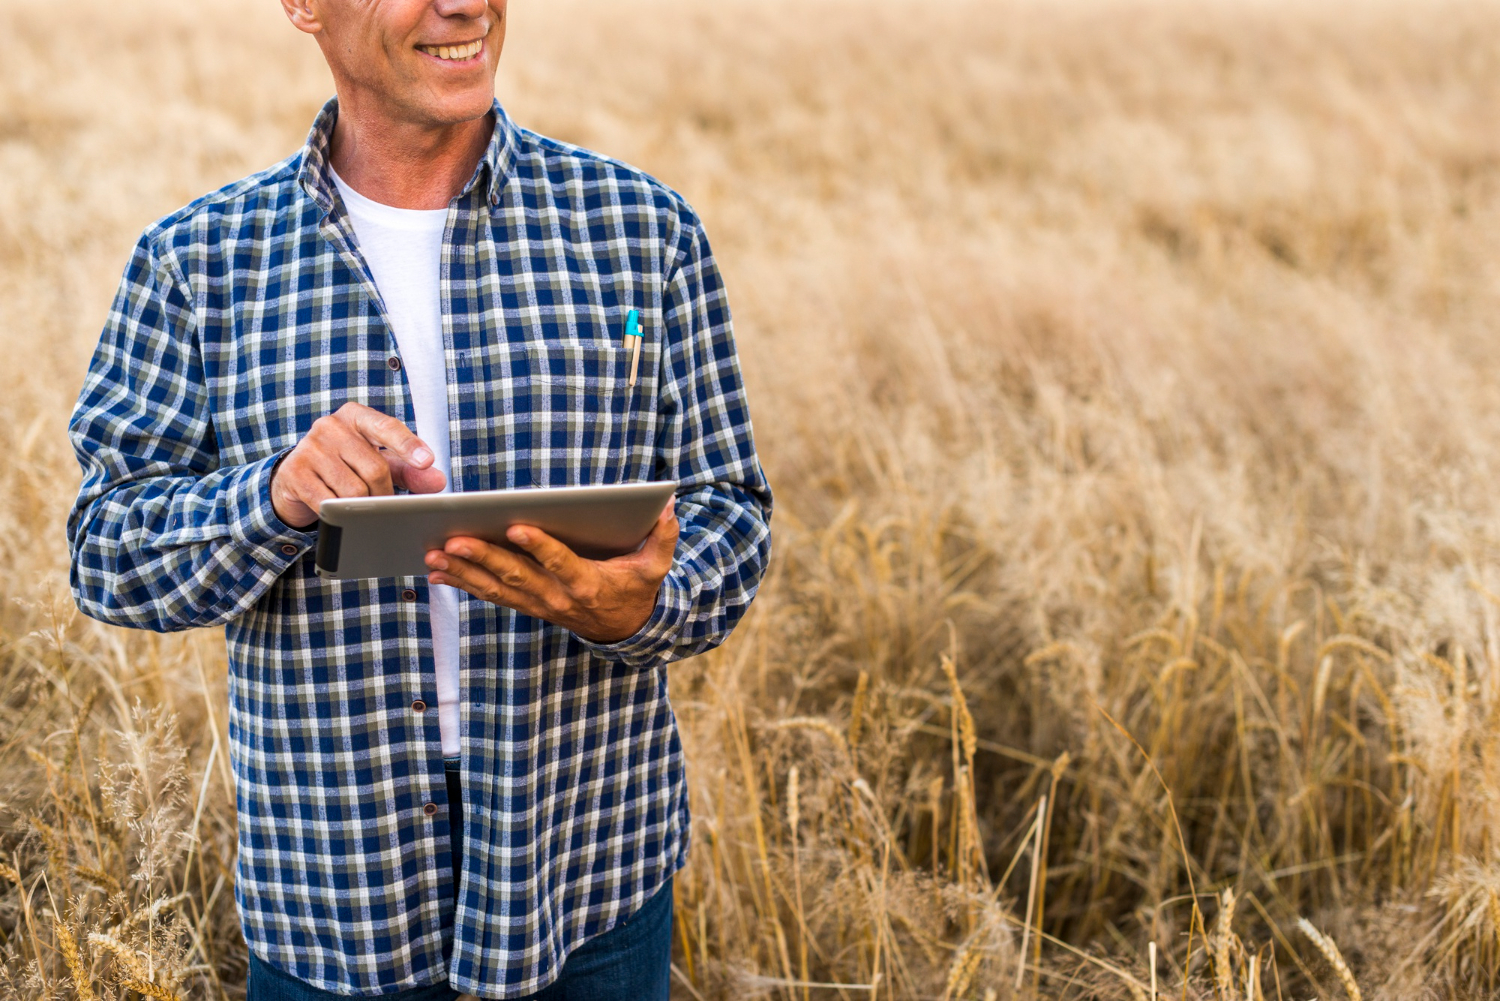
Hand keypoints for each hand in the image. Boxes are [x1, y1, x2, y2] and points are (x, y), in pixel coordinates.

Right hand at [270, 402, 446, 528]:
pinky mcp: (295, 472)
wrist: (295, 475)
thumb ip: (409, 469)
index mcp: (356, 416)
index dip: (408, 445)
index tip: (427, 461)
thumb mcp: (379, 461)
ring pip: (354, 491)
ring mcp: (310, 448)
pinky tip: (336, 508)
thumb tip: (438, 481)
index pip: (386, 427)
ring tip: (358, 505)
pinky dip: (339, 512)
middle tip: (383, 503)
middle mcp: (331, 426)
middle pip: (375, 469)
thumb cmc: (346, 465)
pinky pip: (329, 503)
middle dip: (384, 493)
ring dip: (362, 506)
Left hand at [424, 503, 679, 642]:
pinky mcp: (528, 606)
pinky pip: (492, 596)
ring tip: (434, 555)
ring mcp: (540, 605)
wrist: (627, 630)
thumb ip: (663, 537)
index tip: (515, 526)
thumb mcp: (657, 566)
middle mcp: (559, 597)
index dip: (538, 546)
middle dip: (483, 558)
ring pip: (497, 589)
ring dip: (464, 573)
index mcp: (588, 584)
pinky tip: (439, 571)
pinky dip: (464, 584)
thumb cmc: (638, 589)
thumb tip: (668, 506)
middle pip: (517, 576)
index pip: (560, 563)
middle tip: (453, 541)